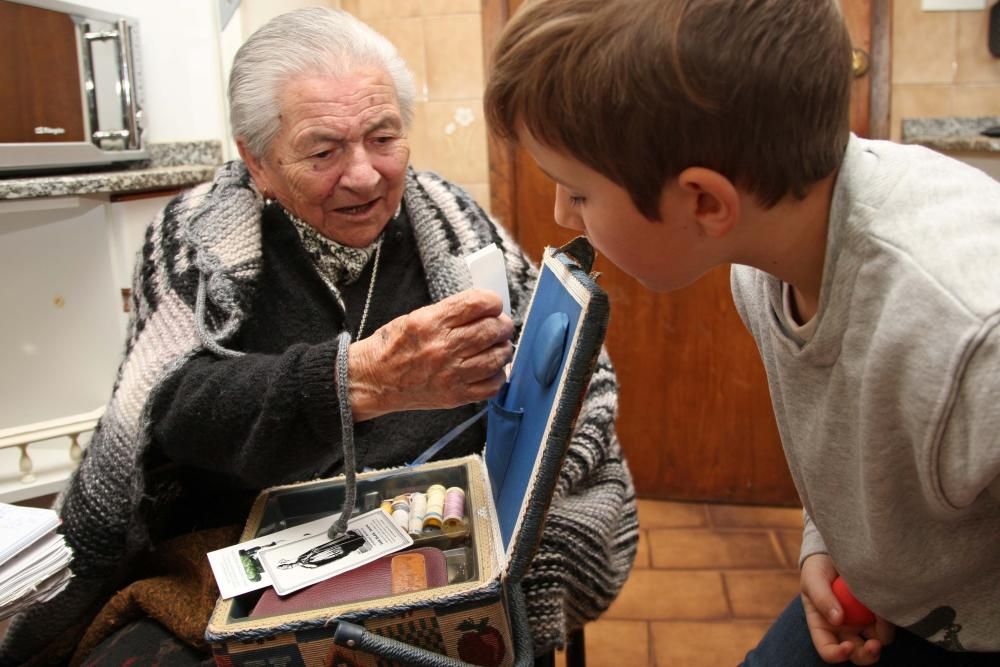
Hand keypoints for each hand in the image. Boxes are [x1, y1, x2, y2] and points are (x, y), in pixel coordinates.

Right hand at [349, 289, 513, 420]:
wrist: (373, 381)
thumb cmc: (393, 346)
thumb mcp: (416, 317)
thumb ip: (450, 312)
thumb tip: (484, 309)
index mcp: (431, 323)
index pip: (477, 304)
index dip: (493, 302)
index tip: (493, 305)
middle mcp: (443, 348)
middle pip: (492, 330)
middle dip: (502, 325)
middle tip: (500, 326)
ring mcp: (451, 375)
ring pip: (497, 358)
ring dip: (503, 349)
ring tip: (497, 346)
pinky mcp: (455, 396)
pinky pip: (492, 386)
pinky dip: (497, 375)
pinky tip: (490, 369)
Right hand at [800, 554, 894, 664]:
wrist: (838, 551)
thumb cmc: (818, 567)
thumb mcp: (813, 579)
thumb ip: (821, 597)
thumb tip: (837, 620)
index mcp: (823, 626)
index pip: (828, 650)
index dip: (837, 654)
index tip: (848, 647)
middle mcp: (844, 630)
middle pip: (857, 654)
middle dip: (866, 655)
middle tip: (874, 645)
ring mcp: (863, 623)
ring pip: (876, 643)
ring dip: (881, 635)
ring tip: (881, 613)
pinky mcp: (878, 614)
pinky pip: (888, 625)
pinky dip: (889, 619)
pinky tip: (886, 604)